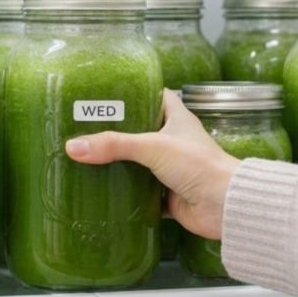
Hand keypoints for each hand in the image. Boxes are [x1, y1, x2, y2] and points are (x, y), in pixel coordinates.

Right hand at [65, 89, 239, 239]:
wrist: (224, 205)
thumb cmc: (200, 166)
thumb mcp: (153, 146)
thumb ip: (114, 145)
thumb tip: (74, 146)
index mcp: (177, 120)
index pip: (158, 97)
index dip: (138, 91)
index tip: (112, 91)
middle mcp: (174, 143)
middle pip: (142, 132)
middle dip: (118, 133)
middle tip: (88, 129)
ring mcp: (171, 171)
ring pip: (139, 165)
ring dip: (119, 166)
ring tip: (87, 160)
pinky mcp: (168, 197)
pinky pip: (141, 195)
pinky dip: (126, 196)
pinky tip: (104, 194)